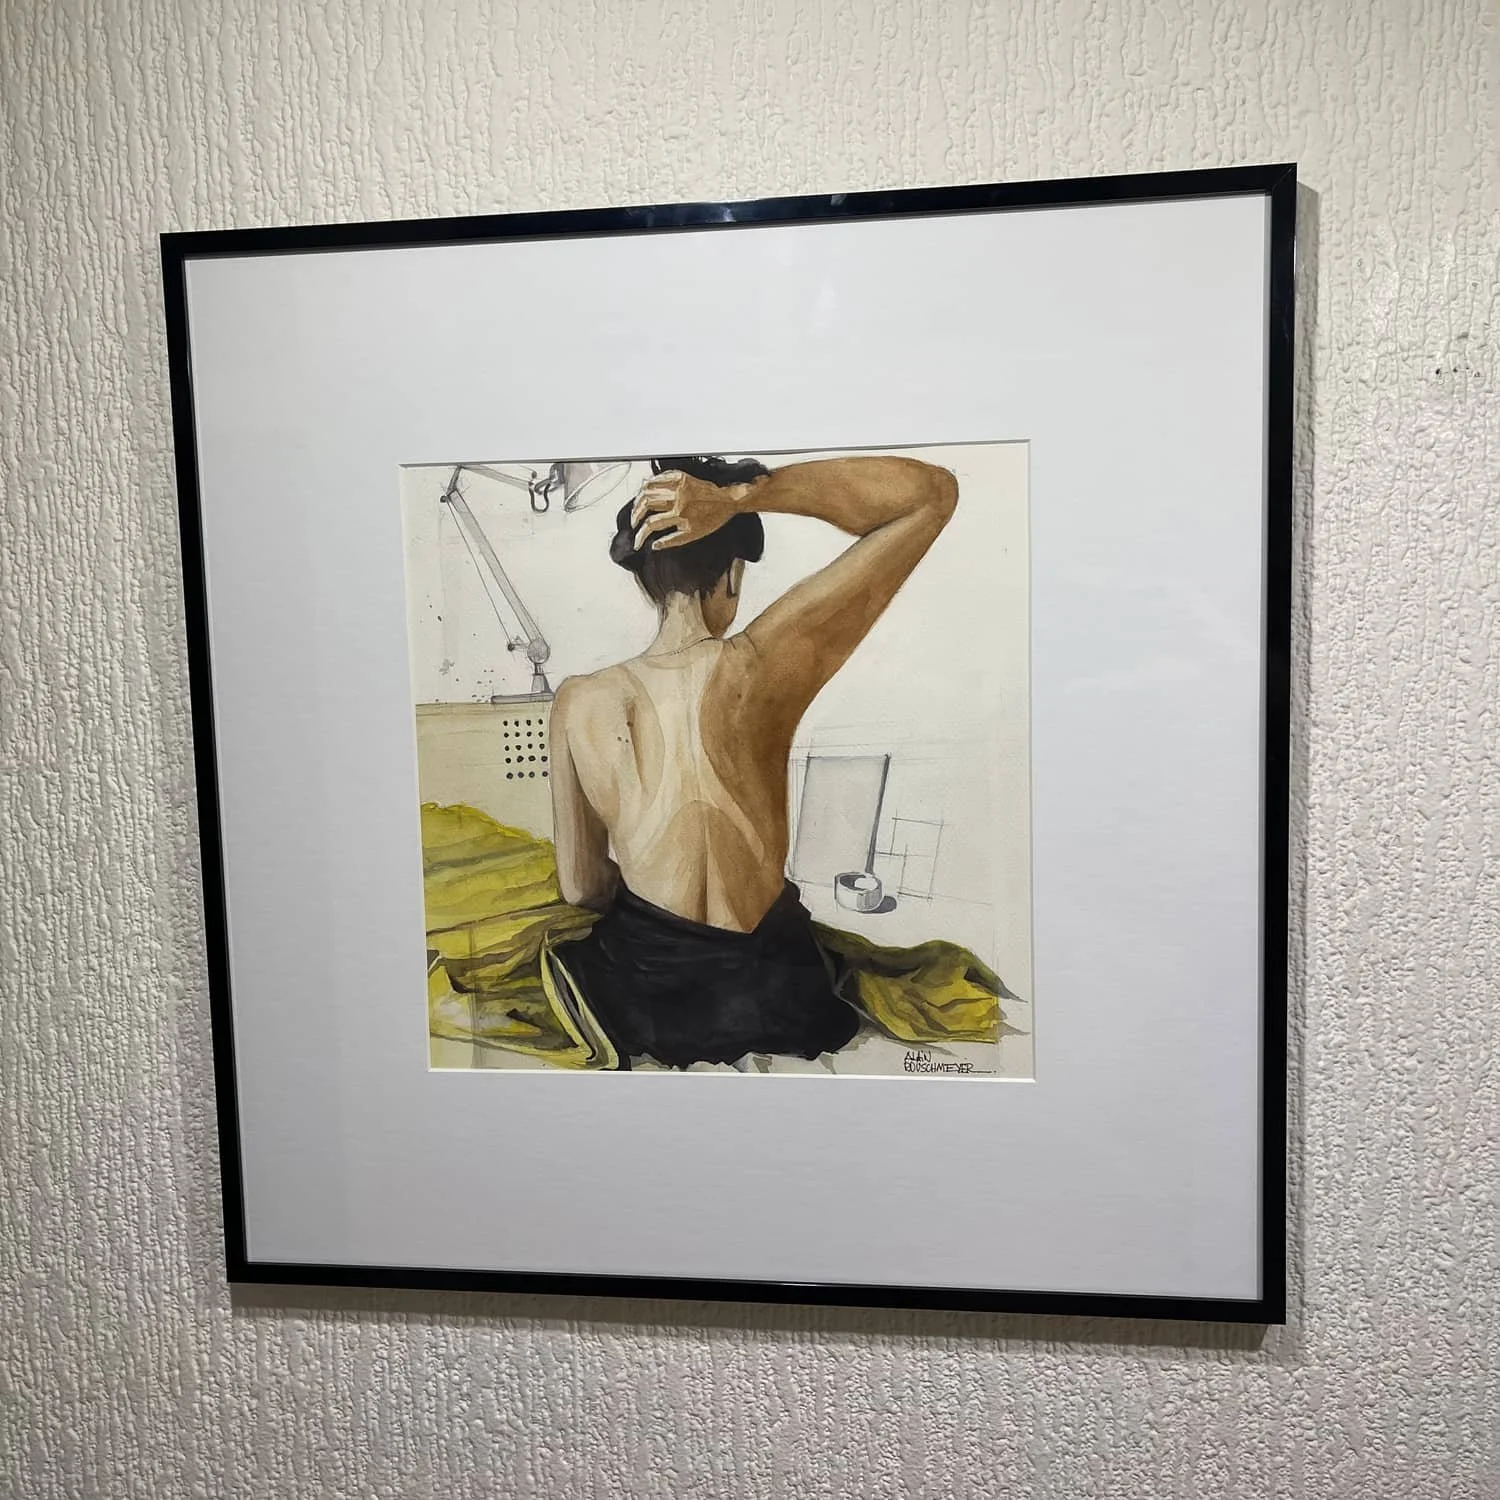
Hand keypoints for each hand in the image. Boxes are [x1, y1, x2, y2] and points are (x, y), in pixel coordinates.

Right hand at [630, 470, 745, 551]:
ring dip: (639, 499)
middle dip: (635, 515)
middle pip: (646, 503)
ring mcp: (678, 485)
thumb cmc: (712, 519)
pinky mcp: (681, 477)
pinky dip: (649, 484)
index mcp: (680, 514)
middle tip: (634, 523)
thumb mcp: (693, 535)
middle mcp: (677, 498)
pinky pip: (659, 477)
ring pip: (648, 488)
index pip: (651, 524)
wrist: (727, 502)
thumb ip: (672, 541)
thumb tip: (654, 546)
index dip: (640, 535)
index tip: (637, 542)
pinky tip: (646, 491)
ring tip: (637, 508)